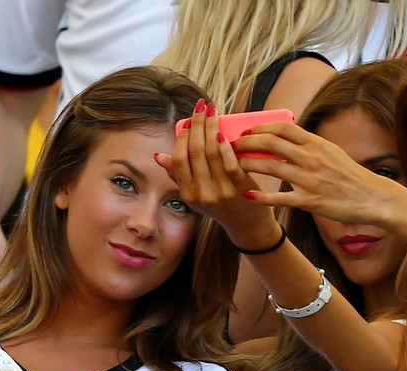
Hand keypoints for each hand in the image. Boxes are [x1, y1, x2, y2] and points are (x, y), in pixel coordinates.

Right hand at [156, 99, 279, 250]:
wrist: (247, 226)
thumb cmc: (222, 206)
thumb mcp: (196, 195)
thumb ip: (179, 176)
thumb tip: (159, 156)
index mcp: (187, 194)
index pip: (179, 159)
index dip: (182, 137)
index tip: (188, 120)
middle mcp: (201, 194)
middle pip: (195, 151)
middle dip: (197, 124)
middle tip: (201, 107)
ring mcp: (220, 192)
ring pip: (211, 153)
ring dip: (211, 128)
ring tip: (213, 113)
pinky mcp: (239, 188)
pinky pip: (230, 162)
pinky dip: (225, 145)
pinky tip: (224, 132)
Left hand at [233, 122, 406, 225]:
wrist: (371, 197)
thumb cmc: (349, 175)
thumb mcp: (330, 151)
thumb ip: (308, 144)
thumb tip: (285, 136)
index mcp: (315, 143)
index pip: (281, 127)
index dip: (259, 127)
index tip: (246, 132)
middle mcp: (311, 158)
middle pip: (270, 144)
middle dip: (246, 143)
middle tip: (233, 146)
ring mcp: (309, 180)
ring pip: (270, 167)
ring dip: (248, 165)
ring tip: (234, 165)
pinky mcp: (310, 201)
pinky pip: (280, 198)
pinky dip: (262, 197)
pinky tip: (248, 196)